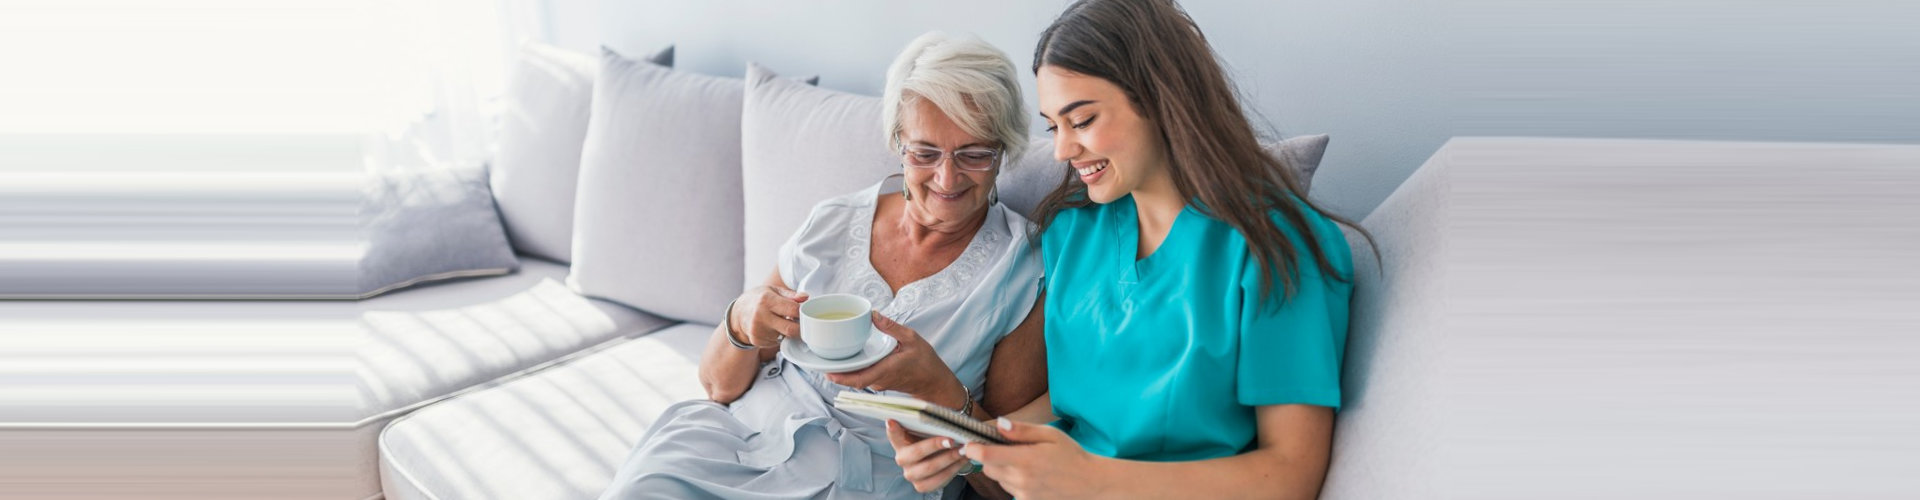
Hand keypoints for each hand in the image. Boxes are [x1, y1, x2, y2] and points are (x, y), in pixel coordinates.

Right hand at [730, 285, 808, 348]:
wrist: (739, 313)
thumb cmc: (759, 299)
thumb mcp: (773, 291)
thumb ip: (791, 295)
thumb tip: (805, 297)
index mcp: (766, 300)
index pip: (793, 309)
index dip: (802, 312)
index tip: (803, 312)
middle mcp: (760, 316)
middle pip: (791, 329)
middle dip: (799, 328)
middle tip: (799, 322)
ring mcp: (758, 330)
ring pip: (784, 337)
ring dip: (787, 332)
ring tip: (780, 322)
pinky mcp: (757, 340)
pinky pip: (776, 342)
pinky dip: (778, 337)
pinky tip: (772, 329)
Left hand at [825, 312, 964, 404]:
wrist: (934, 382)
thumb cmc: (926, 362)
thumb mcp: (912, 338)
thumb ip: (892, 327)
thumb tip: (873, 315)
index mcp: (886, 369)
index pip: (859, 378)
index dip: (842, 377)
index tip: (827, 371)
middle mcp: (880, 380)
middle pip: (852, 380)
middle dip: (835, 373)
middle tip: (819, 362)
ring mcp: (879, 383)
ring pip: (856, 380)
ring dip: (842, 372)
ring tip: (828, 358)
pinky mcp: (880, 382)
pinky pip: (862, 378)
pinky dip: (852, 371)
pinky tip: (846, 360)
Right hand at [886, 420, 969, 492]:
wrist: (942, 454)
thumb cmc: (934, 435)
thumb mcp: (929, 426)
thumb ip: (927, 418)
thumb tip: (934, 413)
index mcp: (899, 441)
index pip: (893, 433)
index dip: (892, 429)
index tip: (892, 421)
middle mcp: (902, 459)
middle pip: (916, 452)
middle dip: (935, 445)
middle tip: (951, 440)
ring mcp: (911, 474)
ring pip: (929, 468)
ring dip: (949, 458)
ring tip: (963, 450)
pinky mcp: (922, 485)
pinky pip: (938, 480)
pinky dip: (953, 470)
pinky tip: (963, 460)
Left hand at [962, 418, 1109, 499]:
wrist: (1090, 483)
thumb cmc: (1072, 455)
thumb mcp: (1050, 435)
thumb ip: (1022, 430)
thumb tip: (999, 424)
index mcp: (1025, 459)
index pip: (986, 455)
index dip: (973, 448)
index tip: (970, 442)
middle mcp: (1021, 479)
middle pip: (988, 468)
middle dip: (990, 457)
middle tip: (1006, 447)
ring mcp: (1023, 493)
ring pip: (998, 479)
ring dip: (1002, 469)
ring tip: (1024, 461)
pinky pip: (1009, 489)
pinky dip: (1012, 480)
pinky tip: (1030, 474)